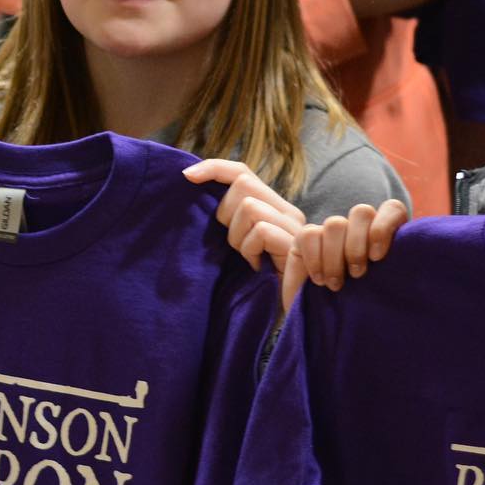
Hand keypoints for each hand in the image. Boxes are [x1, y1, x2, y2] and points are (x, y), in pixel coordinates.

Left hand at [182, 159, 304, 273]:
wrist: (284, 316)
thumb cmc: (253, 284)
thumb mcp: (234, 246)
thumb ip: (228, 220)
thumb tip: (193, 188)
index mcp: (273, 208)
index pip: (242, 172)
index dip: (213, 168)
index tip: (185, 176)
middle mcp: (288, 212)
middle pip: (242, 183)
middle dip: (226, 214)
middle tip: (236, 245)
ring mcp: (297, 227)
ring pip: (249, 207)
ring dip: (238, 237)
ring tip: (249, 259)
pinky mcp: (299, 244)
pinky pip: (260, 231)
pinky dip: (251, 250)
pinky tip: (257, 267)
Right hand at [280, 199, 408, 312]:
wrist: (324, 332)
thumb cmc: (360, 314)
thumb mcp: (386, 294)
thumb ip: (396, 272)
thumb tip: (412, 258)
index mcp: (385, 238)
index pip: (392, 209)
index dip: (385, 226)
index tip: (377, 258)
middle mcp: (359, 232)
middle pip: (361, 212)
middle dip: (358, 244)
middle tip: (357, 274)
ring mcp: (331, 235)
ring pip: (335, 223)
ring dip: (335, 255)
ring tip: (336, 284)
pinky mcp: (305, 241)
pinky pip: (309, 234)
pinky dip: (314, 257)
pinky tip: (318, 279)